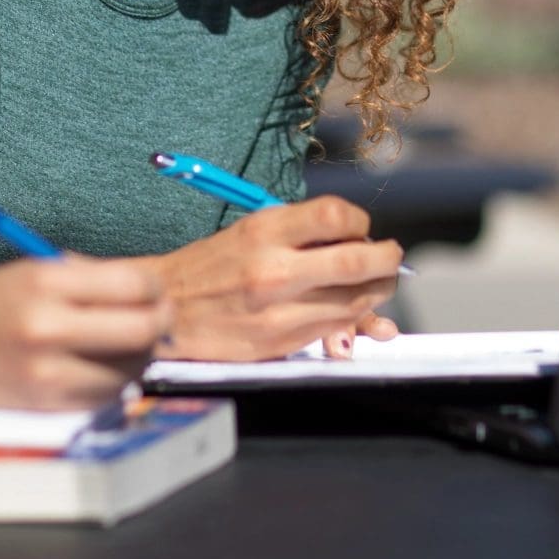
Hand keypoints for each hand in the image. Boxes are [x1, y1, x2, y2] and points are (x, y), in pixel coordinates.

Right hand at [0, 257, 169, 409]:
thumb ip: (91, 279)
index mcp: (43, 282)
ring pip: (131, 368)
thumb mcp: (33, 271)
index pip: (132, 286)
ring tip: (127, 341)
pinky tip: (104, 365)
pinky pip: (107, 395)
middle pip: (140, 329)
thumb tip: (152, 294)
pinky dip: (116, 380)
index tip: (153, 289)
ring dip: (140, 354)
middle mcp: (45, 328)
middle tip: (159, 316)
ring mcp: (46, 373)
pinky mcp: (46, 405)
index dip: (154, 287)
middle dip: (160, 320)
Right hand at [146, 197, 403, 362]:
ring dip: (376, 294)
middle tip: (391, 258)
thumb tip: (359, 240)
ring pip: (355, 302)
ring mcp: (279, 310)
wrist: (166, 309)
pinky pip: (334, 329)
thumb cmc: (212, 266)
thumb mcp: (251, 231)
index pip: (337, 216)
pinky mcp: (280, 342)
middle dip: (388, 261)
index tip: (361, 230)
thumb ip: (302, 233)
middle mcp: (275, 269)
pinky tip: (352, 313)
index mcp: (265, 230)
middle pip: (359, 263)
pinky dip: (353, 321)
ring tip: (374, 285)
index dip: (361, 223)